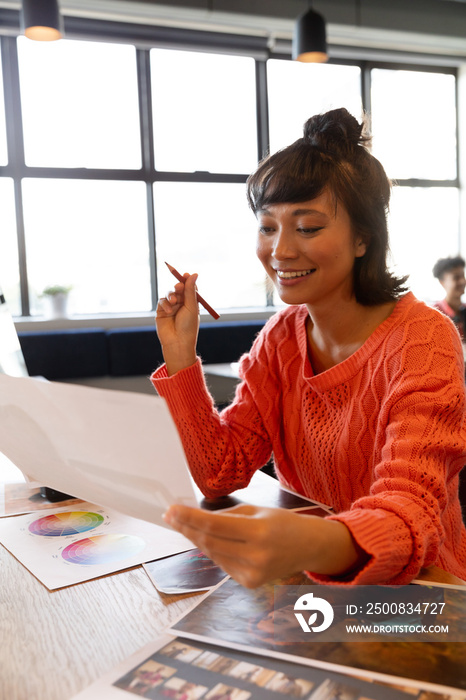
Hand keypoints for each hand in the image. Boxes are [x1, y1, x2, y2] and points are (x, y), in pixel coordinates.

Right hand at [156, 272, 198, 375]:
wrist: (177, 342)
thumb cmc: (188, 326)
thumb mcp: (191, 306)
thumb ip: (190, 290)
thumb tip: (193, 274)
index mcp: (192, 304)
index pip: (190, 288)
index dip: (188, 281)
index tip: (186, 274)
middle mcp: (181, 304)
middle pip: (179, 289)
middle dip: (179, 286)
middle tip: (179, 287)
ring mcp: (171, 308)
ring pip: (169, 294)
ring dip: (171, 296)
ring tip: (174, 302)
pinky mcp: (161, 312)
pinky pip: (162, 301)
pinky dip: (165, 304)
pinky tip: (169, 311)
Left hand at [163, 504, 363, 587]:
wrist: (308, 547)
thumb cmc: (282, 523)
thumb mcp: (256, 510)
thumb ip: (226, 515)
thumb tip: (194, 517)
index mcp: (258, 533)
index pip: (214, 526)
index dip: (189, 518)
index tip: (171, 509)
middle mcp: (255, 557)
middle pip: (209, 542)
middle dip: (185, 528)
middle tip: (170, 516)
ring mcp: (252, 574)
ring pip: (212, 554)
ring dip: (195, 539)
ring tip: (184, 525)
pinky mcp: (249, 584)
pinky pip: (222, 563)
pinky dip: (212, 550)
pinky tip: (208, 540)